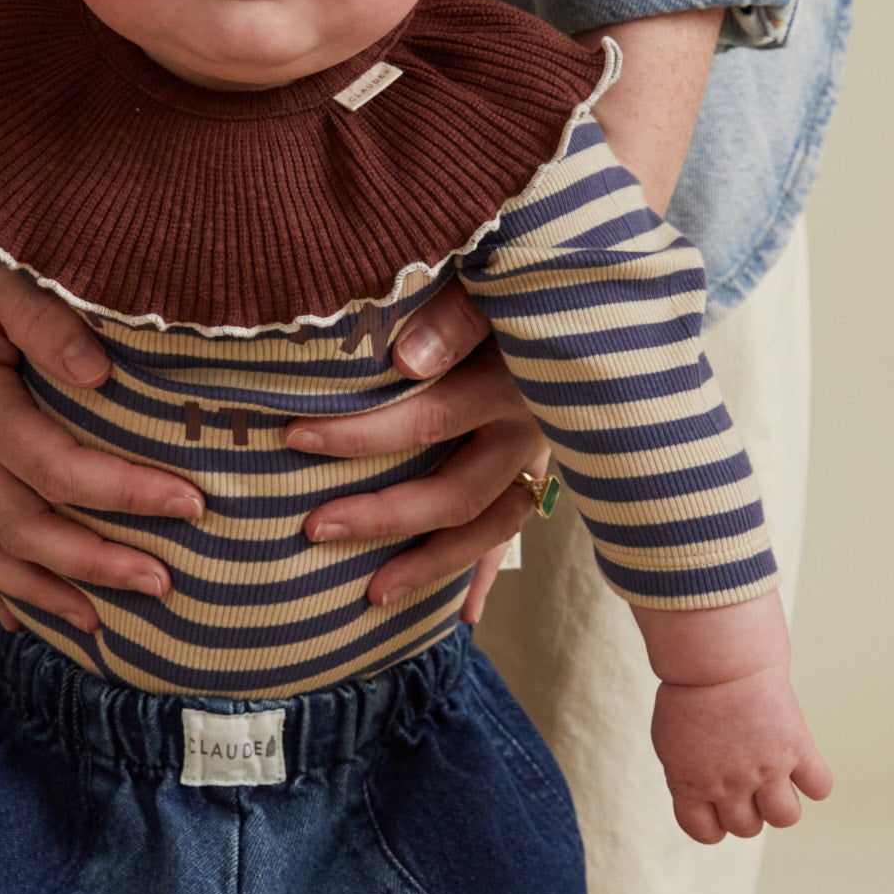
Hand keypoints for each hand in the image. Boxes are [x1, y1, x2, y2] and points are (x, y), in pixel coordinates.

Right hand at [0, 262, 204, 633]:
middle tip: (164, 584)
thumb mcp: (4, 277)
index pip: (53, 464)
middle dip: (95, 563)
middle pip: (23, 527)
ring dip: (45, 594)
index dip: (122, 491)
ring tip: (103, 626)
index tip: (190, 501)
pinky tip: (26, 620)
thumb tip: (98, 373)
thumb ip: (46, 318)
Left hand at [280, 283, 544, 619]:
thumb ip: (453, 315)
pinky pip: (515, 534)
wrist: (597, 285)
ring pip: (489, 528)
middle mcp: (532, 430)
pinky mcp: (544, 470)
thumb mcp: (489, 281)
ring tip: (371, 595)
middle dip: (384, 516)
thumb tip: (405, 361)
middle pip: (458, 492)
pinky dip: (487, 574)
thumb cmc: (517, 275)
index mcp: (514, 382)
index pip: (430, 419)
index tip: (296, 436)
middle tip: (314, 528)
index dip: (362, 434)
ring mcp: (542, 458)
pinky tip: (462, 617)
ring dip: (432, 565)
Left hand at [636, 593, 833, 842]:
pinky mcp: (796, 749)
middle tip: (748, 782)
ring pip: (785, 817)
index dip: (715, 824)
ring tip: (776, 780)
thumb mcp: (670, 742)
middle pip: (747, 828)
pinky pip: (819, 787)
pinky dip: (815, 783)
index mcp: (691, 785)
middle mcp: (729, 785)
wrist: (718, 659)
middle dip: (749, 811)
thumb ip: (685, 776)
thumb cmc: (689, 693)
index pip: (706, 833)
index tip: (719, 804)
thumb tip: (704, 796)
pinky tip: (801, 764)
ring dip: (781, 805)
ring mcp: (765, 770)